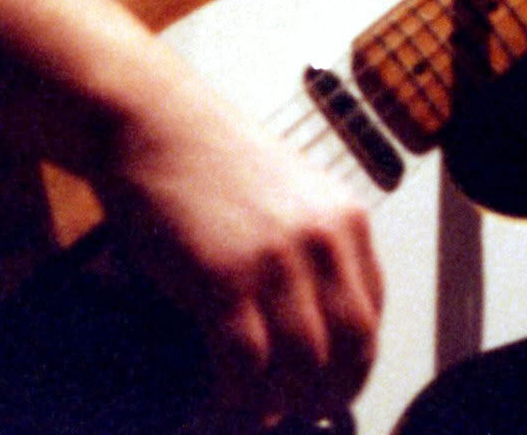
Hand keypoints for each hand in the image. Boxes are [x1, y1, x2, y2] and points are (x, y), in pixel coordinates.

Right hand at [98, 54, 382, 425]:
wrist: (154, 121)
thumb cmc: (210, 157)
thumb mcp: (290, 193)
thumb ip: (312, 248)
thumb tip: (313, 328)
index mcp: (345, 219)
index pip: (372, 316)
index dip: (351, 366)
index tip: (327, 388)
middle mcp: (323, 240)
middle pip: (350, 351)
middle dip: (324, 395)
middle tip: (293, 411)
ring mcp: (276, 262)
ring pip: (301, 370)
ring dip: (277, 405)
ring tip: (252, 412)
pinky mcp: (225, 282)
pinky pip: (246, 370)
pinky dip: (236, 400)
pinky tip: (219, 401)